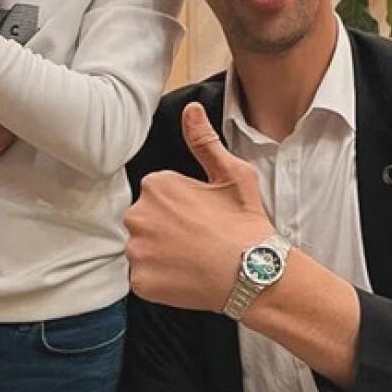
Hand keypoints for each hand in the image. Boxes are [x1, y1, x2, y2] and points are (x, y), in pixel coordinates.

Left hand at [124, 102, 273, 310]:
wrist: (254, 272)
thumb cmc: (245, 223)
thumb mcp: (232, 174)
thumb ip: (204, 142)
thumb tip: (191, 110)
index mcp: (156, 185)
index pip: (157, 195)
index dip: (180, 208)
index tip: (200, 218)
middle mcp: (138, 215)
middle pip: (144, 221)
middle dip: (164, 230)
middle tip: (197, 241)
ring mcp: (138, 250)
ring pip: (142, 250)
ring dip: (161, 255)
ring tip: (192, 261)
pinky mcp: (141, 281)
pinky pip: (144, 279)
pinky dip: (161, 281)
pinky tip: (186, 278)